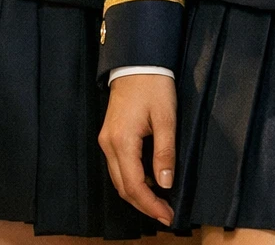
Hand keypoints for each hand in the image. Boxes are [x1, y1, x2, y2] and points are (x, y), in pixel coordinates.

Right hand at [99, 73, 176, 224]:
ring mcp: (106, 140)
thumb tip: (165, 183)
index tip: (168, 215)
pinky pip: (119, 166)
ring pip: (119, 178)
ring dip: (138, 193)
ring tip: (159, 201)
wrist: (136, 60)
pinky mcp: (109, 135)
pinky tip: (149, 179)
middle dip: (144, 204)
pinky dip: (132, 178)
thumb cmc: (153, 84)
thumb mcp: (165, 117)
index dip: (150, 204)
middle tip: (165, 214)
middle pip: (123, 187)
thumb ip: (165, 151)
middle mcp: (108, 145)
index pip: (134, 185)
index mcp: (122, 141)